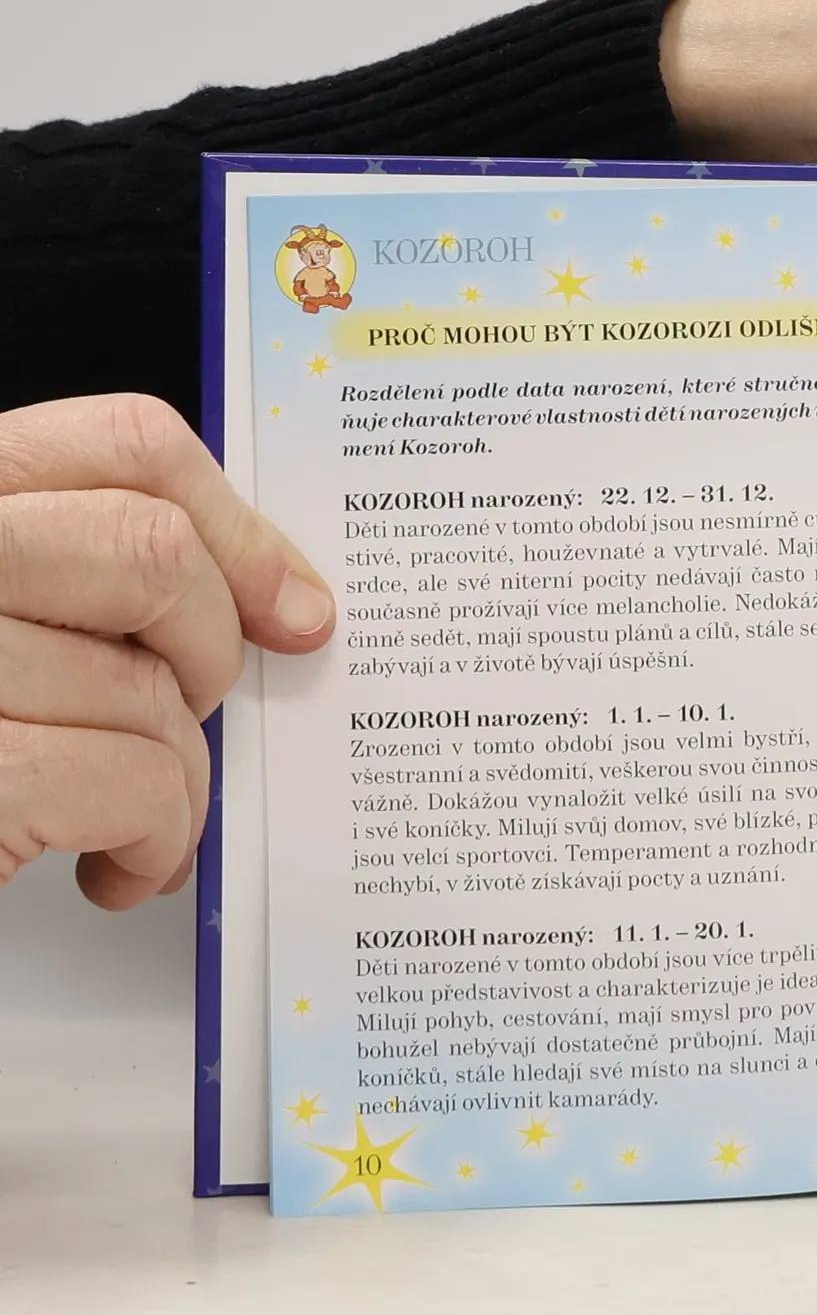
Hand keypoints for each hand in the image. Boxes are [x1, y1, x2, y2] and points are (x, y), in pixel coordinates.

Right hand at [0, 396, 334, 909]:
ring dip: (179, 782)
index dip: (235, 527)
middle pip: (152, 552)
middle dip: (210, 655)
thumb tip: (282, 605)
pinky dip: (154, 840)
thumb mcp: (14, 640)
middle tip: (187, 723)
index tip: (291, 609)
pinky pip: (131, 783)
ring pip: (151, 687)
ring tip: (136, 824)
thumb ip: (93, 591)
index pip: (122, 446)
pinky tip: (115, 868)